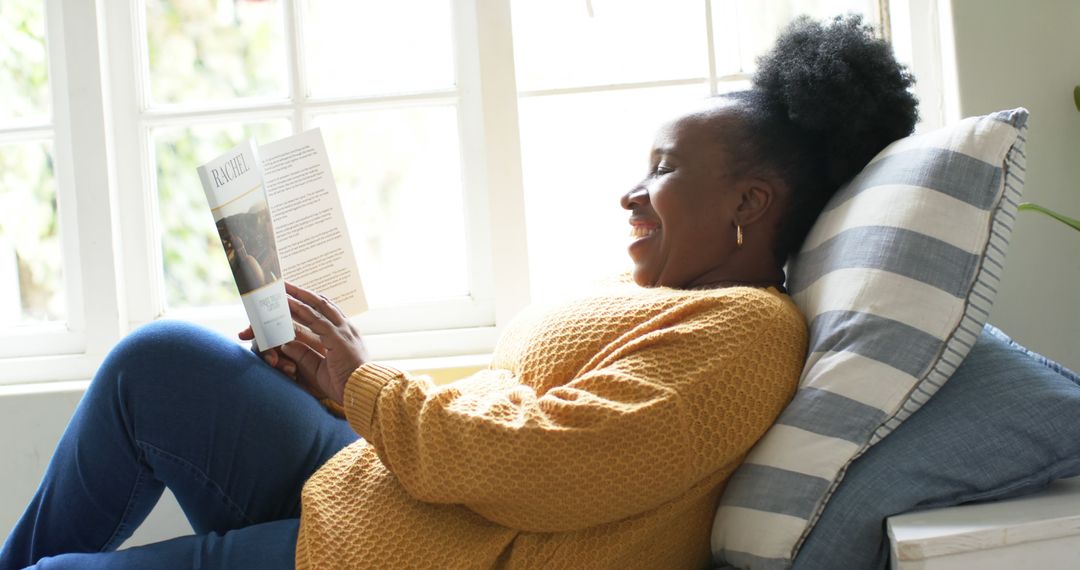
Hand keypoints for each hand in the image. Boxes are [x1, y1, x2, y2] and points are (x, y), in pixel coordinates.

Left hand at [237, 282, 366, 403]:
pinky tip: (287, 303)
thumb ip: (304, 354)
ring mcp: (343, 331)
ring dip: (298, 296)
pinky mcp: (337, 337)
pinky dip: (299, 310)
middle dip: (302, 293)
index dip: (311, 302)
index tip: (297, 295)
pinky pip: (315, 320)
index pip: (327, 312)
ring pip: (317, 307)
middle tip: (285, 284)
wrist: (364, 393)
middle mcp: (345, 328)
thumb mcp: (319, 368)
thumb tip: (286, 343)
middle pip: (321, 303)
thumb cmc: (346, 385)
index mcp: (345, 334)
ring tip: (282, 288)